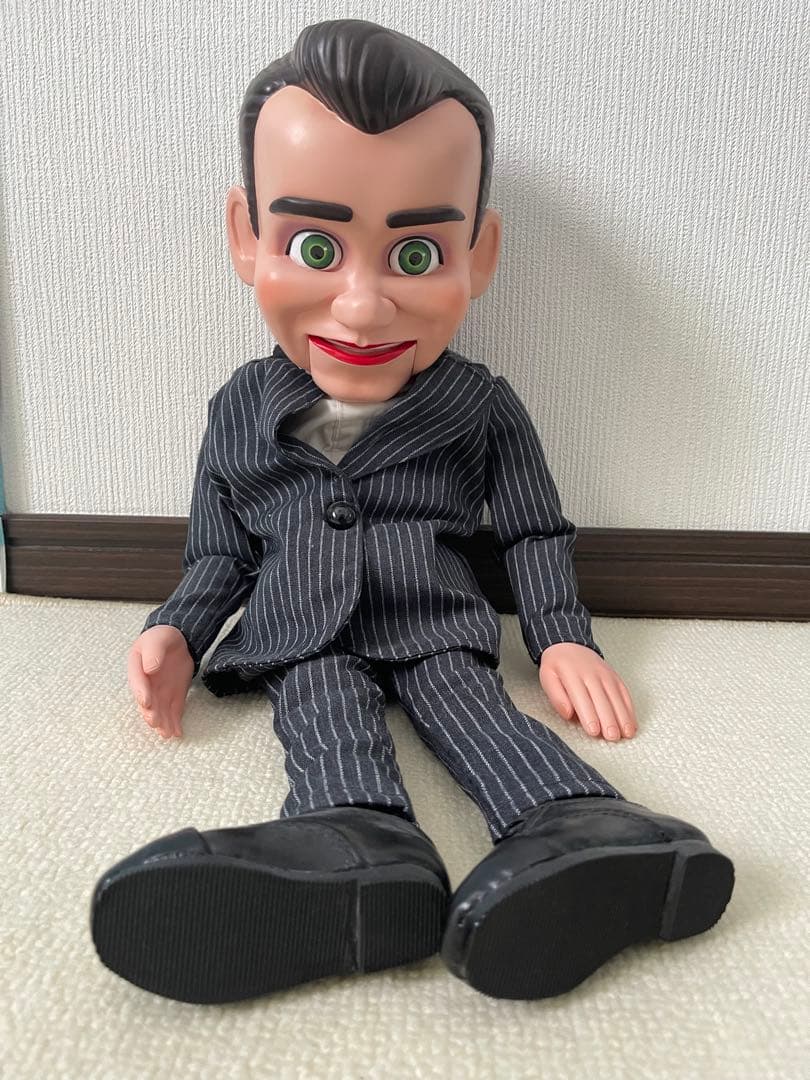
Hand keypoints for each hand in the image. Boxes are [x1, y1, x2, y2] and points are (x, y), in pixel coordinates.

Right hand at [127, 625, 193, 739]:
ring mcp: (160, 693)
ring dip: (162, 723)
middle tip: (154, 722)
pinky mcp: (173, 696)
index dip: (142, 692)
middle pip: (147, 702)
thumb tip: (150, 668)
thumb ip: (154, 652)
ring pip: (160, 710)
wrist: (175, 641)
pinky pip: (173, 711)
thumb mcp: (157, 640)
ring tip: (167, 734)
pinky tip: (178, 733)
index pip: (139, 682)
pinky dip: (175, 722)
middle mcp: (147, 685)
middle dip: (151, 713)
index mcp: (138, 669)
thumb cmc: (161, 638)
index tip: (146, 702)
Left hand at [539, 642, 636, 741]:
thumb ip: (556, 696)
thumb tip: (567, 713)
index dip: (589, 716)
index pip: (582, 698)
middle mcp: (592, 674)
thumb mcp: (548, 677)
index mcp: (572, 675)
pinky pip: (624, 694)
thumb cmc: (557, 666)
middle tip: (612, 737)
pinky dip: (629, 709)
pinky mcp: (615, 677)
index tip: (594, 731)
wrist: (569, 645)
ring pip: (616, 698)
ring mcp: (606, 675)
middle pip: (602, 700)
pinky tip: (631, 724)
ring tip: (626, 734)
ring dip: (623, 717)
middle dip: (608, 720)